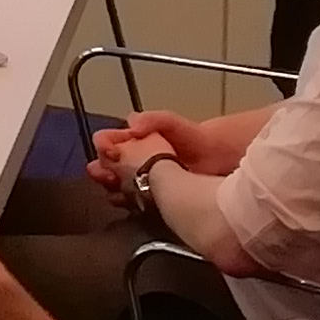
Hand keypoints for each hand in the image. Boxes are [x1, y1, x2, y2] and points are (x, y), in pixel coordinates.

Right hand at [87, 112, 216, 191]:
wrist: (217, 160)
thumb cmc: (194, 139)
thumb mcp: (171, 122)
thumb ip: (153, 119)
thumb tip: (132, 124)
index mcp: (135, 138)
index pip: (109, 140)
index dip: (104, 144)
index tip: (105, 149)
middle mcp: (135, 158)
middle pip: (109, 164)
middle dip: (102, 168)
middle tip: (102, 172)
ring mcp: (142, 178)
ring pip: (117, 182)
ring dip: (111, 184)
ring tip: (112, 185)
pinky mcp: (150, 197)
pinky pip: (131, 199)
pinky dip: (125, 199)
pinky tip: (125, 198)